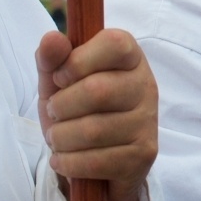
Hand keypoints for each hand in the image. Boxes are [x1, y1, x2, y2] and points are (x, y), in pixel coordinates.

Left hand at [36, 28, 157, 200]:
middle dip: (61, 106)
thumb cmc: (76, 110)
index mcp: (130, 57)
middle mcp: (146, 85)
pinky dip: (69, 162)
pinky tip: (64, 159)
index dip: (79, 60)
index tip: (60, 77)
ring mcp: (148, 122)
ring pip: (94, 130)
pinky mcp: (144, 154)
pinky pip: (98, 161)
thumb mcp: (57, 82)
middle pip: (97, 90)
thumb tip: (51, 38)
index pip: (114, 44)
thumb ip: (52, 59)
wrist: (96, 158)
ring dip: (61, 138)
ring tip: (57, 138)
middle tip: (54, 113)